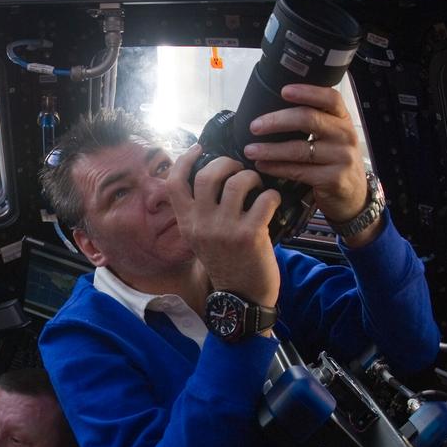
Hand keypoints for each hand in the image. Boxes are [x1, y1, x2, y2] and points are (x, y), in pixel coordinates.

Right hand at [168, 145, 281, 307]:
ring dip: (251, 177)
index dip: (185, 159)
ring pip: (236, 182)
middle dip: (225, 162)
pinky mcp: (249, 235)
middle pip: (206, 174)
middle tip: (238, 168)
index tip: (198, 148)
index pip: (174, 183)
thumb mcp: (202, 239)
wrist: (241, 298)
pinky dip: (271, 195)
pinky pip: (263, 199)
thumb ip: (201, 212)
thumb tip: (213, 177)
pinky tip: (272, 202)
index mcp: (187, 223)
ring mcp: (225, 230)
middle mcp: (201, 225)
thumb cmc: (227, 264)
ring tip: (257, 185)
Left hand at [243, 84, 368, 223]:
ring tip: (250, 150)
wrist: (352, 195)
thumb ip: (313, 123)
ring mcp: (341, 158)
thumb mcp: (332, 137)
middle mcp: (345, 135)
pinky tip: (263, 166)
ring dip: (270, 149)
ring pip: (300, 149)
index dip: (307, 92)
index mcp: (342, 120)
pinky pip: (298, 171)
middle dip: (277, 121)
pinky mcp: (333, 179)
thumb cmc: (334, 161)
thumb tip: (272, 113)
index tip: (284, 91)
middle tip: (255, 126)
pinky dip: (277, 168)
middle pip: (309, 119)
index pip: (330, 98)